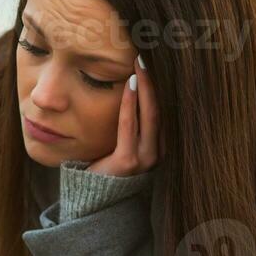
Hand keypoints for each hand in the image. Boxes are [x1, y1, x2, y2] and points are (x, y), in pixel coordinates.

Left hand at [87, 56, 160, 176]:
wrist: (92, 199)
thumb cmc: (105, 166)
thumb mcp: (122, 141)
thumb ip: (131, 122)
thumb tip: (129, 85)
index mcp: (159, 147)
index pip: (163, 111)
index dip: (160, 86)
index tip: (154, 64)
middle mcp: (158, 153)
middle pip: (160, 109)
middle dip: (155, 81)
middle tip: (148, 56)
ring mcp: (145, 158)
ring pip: (149, 114)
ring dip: (145, 86)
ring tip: (141, 64)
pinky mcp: (128, 161)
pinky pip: (130, 125)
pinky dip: (130, 103)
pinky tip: (129, 84)